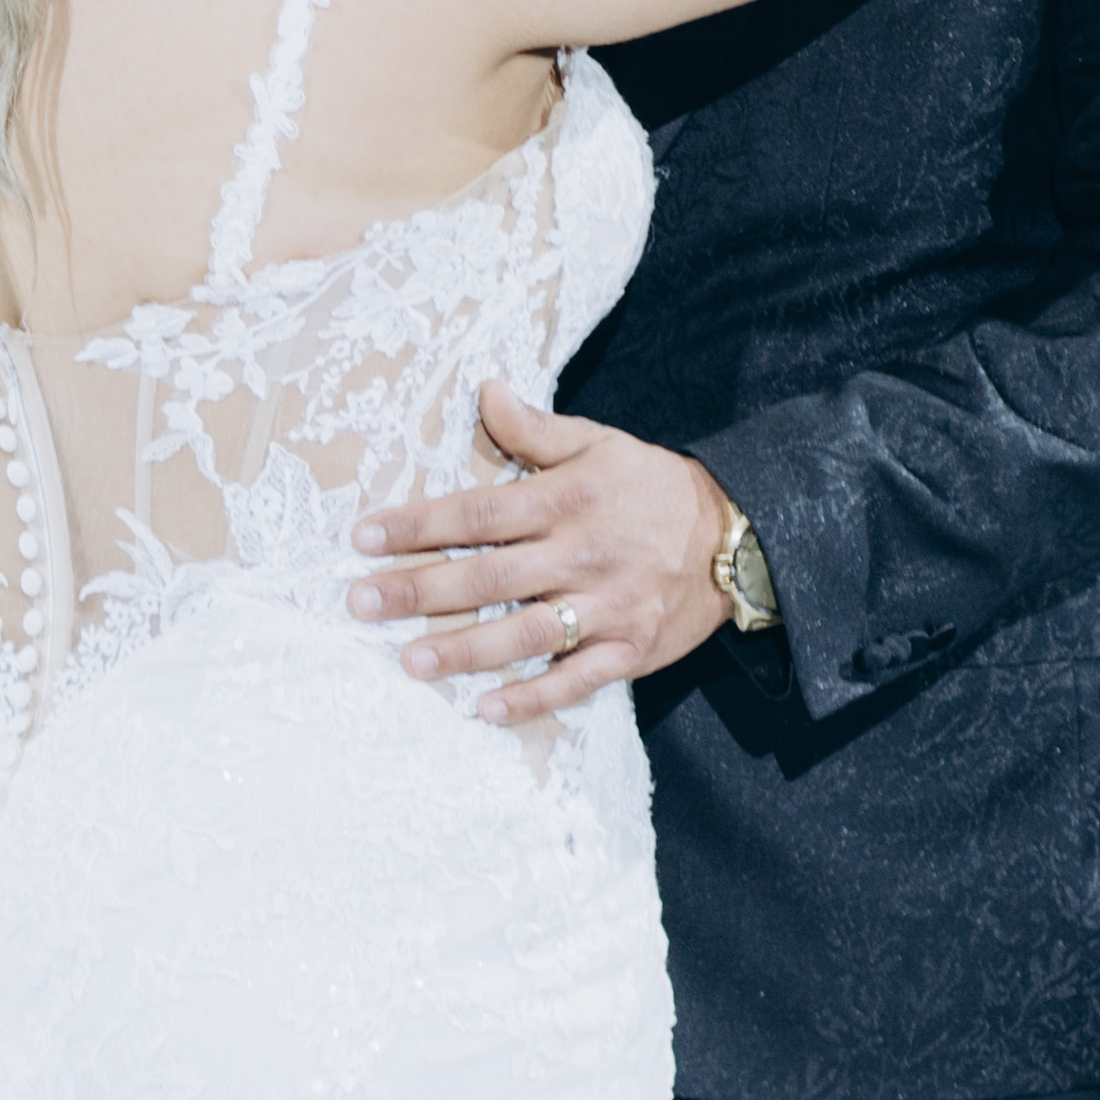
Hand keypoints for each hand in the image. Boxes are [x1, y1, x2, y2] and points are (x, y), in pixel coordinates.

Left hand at [341, 380, 734, 725]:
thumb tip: (484, 390)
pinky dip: (533, 698)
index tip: (363, 536)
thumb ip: (535, 429)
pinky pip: (576, 681)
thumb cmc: (652, 487)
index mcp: (567, 500)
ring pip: (524, 633)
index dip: (419, 523)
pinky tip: (485, 709)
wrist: (737, 536)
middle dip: (420, 589)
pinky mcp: (629, 649)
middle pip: (488, 575)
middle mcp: (581, 554)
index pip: (479, 511)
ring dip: (464, 650)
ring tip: (409, 660)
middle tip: (361, 601)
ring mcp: (606, 607)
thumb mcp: (599, 444)